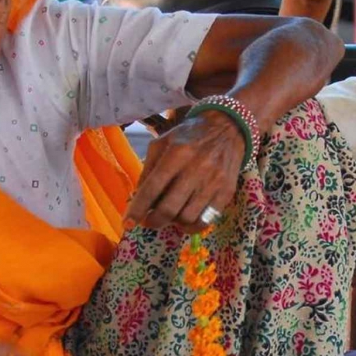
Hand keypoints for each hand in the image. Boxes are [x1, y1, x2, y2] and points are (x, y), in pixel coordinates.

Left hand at [126, 109, 245, 229]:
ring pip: (187, 218)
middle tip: (148, 221)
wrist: (228, 128)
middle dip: (154, 221)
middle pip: (169, 208)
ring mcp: (214, 183)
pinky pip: (205, 221)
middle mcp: (196, 169)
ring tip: (169, 215)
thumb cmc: (190, 136)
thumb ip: (149, 168)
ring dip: (173, 222)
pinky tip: (185, 220)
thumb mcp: (163, 142)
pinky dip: (191, 226)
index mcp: (177, 153)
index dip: (138, 209)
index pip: (152, 187)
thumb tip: (137, 199)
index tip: (128, 223)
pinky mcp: (226, 193)